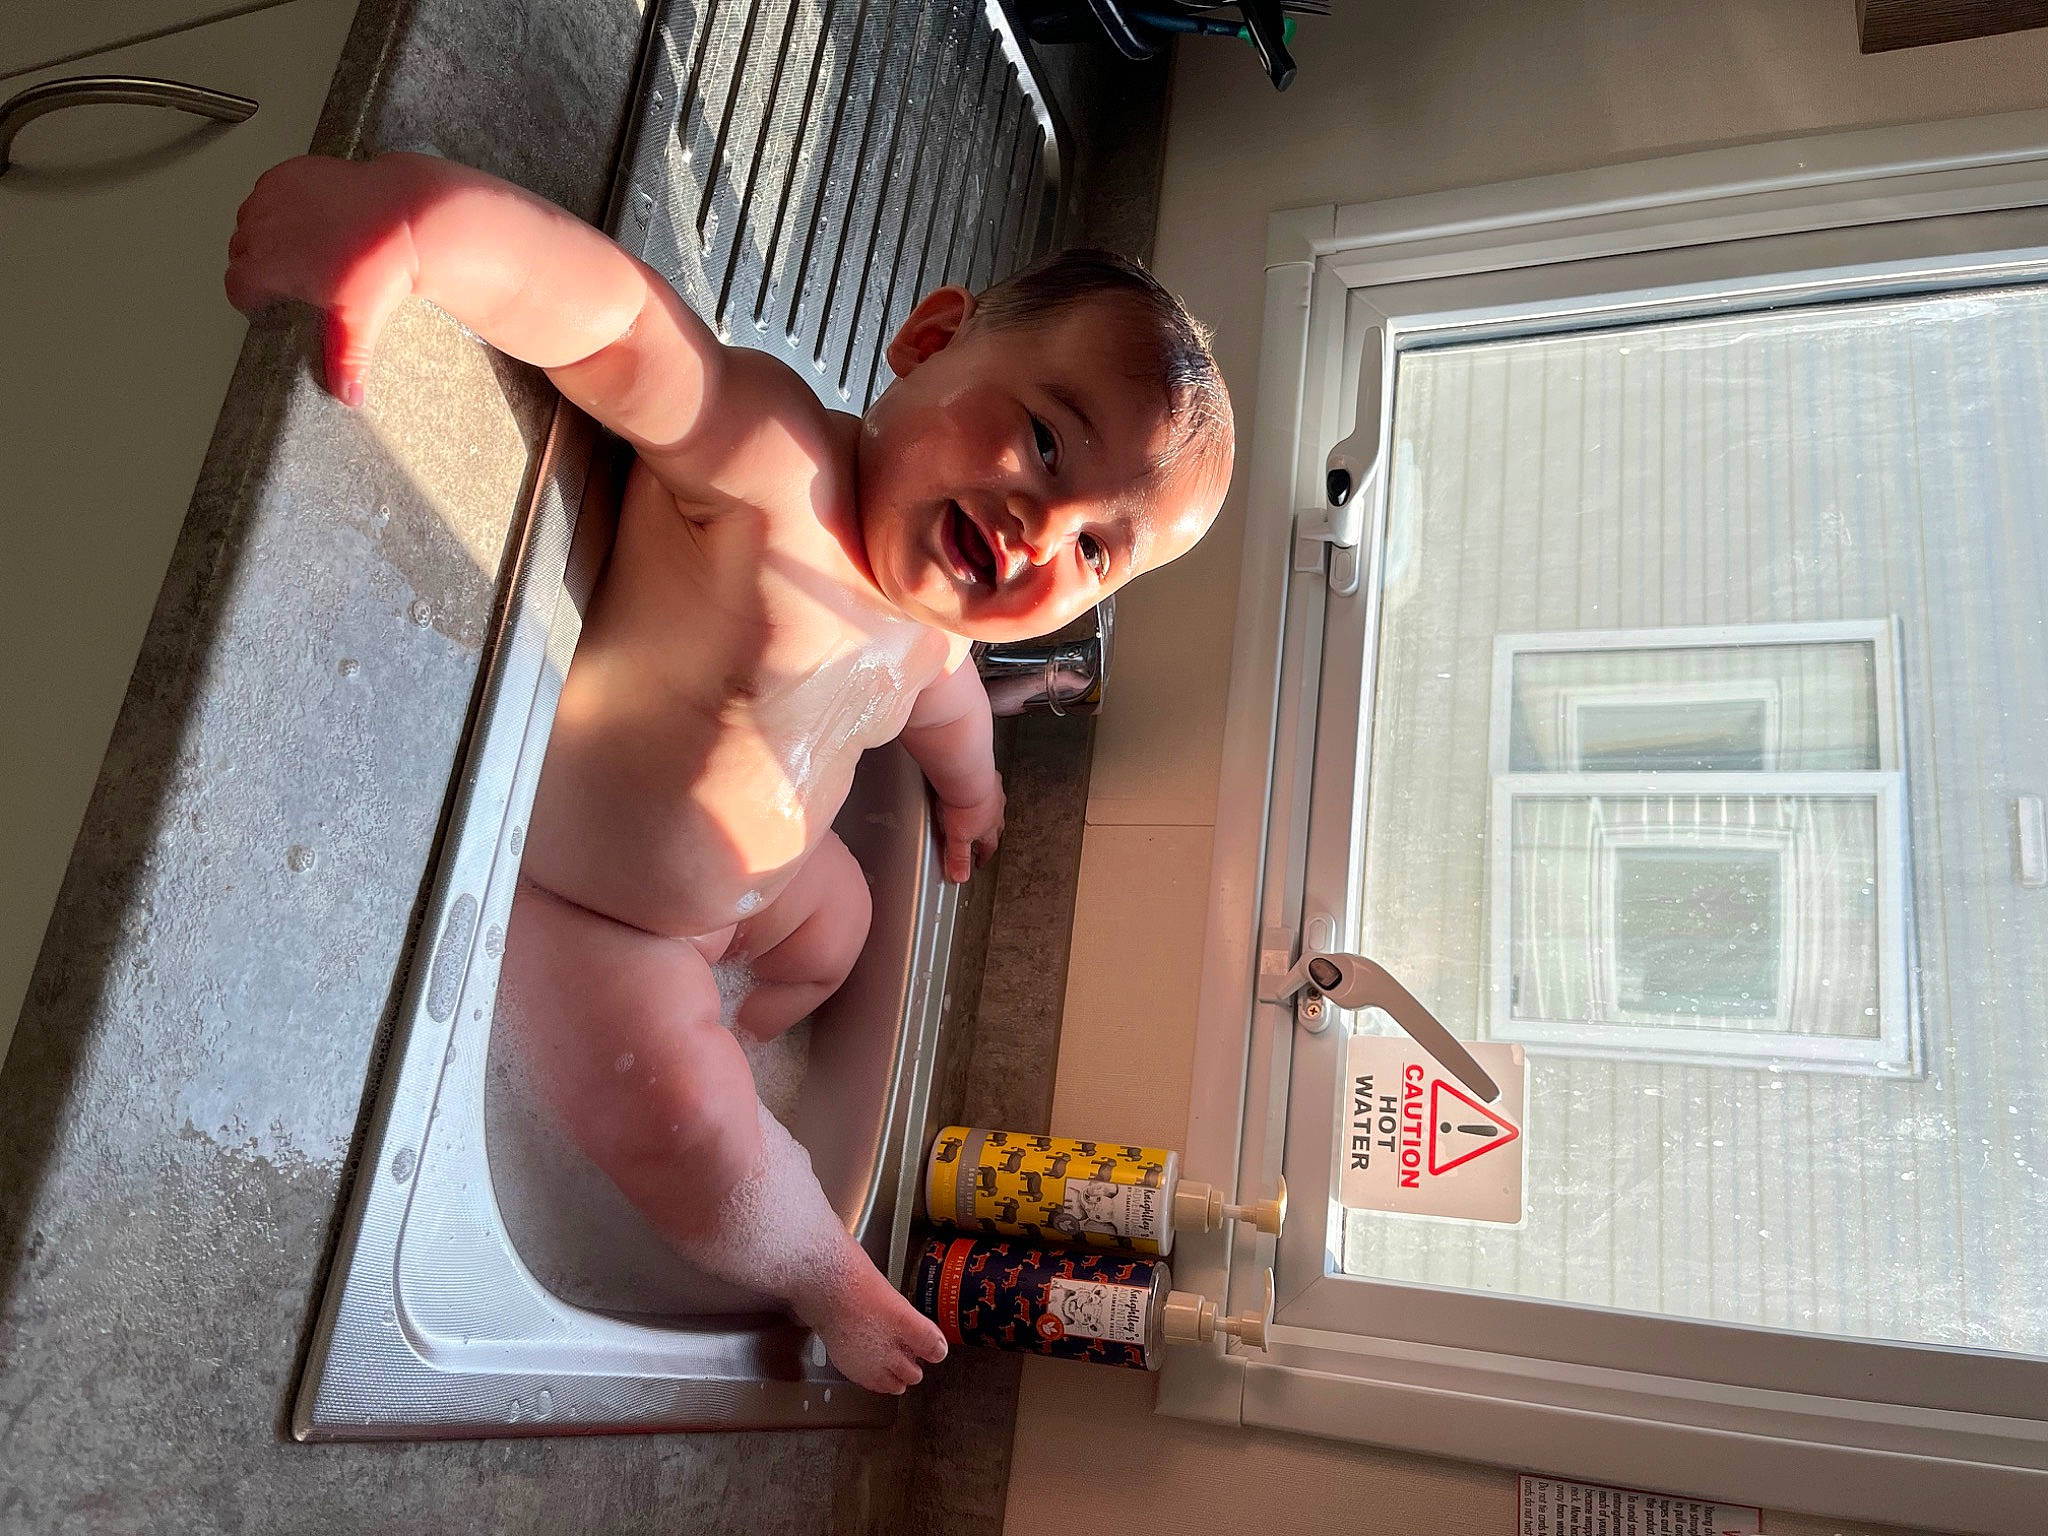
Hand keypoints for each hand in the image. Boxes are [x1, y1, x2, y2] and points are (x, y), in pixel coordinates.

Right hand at [224, 155, 423, 406]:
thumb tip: (347, 395)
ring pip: (250, 219)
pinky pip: (270, 190)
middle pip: (241, 252)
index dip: (252, 299)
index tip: (265, 303)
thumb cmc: (380, 261)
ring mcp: (274, 194)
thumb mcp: (358, 319)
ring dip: (264, 233)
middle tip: (289, 277)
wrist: (407, 215)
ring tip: (297, 248)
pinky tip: (306, 218)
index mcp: (267, 263)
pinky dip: (279, 204)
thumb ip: (345, 359)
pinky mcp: (290, 172)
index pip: (237, 287)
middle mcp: (262, 225)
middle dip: (258, 265)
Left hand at [935, 780, 1004, 883]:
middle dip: (990, 834)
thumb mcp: (957, 838)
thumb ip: (958, 858)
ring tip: (981, 810)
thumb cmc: (964, 805)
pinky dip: (985, 788)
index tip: (980, 861)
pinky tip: (978, 785)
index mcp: (989, 829)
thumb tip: (959, 877)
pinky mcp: (991, 777)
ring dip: (989, 810)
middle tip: (983, 837)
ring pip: (995, 806)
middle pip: (995, 827)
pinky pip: (991, 785)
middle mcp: (996, 813)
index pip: (989, 848)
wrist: (968, 777)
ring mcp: (995, 794)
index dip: (983, 856)